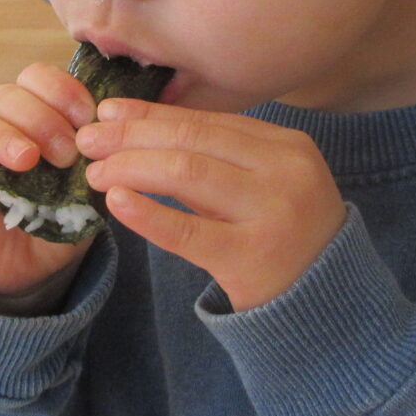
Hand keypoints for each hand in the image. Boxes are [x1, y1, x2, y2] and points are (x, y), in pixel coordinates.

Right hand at [0, 62, 97, 309]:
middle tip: (66, 156)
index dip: (64, 92)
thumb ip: (89, 166)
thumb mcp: (84, 192)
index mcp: (35, 117)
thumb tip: (97, 144)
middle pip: (12, 95)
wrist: (31, 267)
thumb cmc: (58, 219)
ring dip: (8, 132)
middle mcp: (1, 123)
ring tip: (27, 160)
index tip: (87, 118)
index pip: (41, 82)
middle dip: (43, 120)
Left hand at [75, 102, 344, 310]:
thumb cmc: (284, 239)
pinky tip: (117, 202)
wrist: (328, 304)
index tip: (106, 111)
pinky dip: (148, 213)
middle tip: (87, 140)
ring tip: (96, 173)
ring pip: (187, 173)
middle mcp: (285, 171)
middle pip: (192, 140)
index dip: (151, 114)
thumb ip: (219, 157)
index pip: (207, 121)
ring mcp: (272, 213)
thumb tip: (137, 124)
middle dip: (132, 136)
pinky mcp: (253, 258)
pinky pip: (189, 231)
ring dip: (132, 167)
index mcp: (287, 146)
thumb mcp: (264, 187)